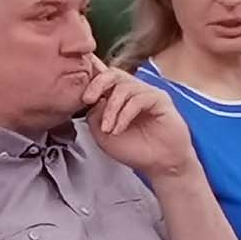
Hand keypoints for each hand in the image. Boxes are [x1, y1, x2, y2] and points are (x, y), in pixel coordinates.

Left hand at [80, 56, 195, 176]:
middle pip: (113, 73)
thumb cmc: (135, 150)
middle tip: (87, 100)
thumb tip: (91, 100)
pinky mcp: (160, 99)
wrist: (159, 166)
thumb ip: (94, 115)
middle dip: (97, 84)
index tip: (80, 92)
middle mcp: (134, 90)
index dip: (90, 77)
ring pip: (124, 87)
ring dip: (111, 109)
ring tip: (108, 128)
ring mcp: (147, 93)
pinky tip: (119, 129)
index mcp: (119, 96)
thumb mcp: (102, 135)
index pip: (104, 76)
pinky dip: (124, 114)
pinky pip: (138, 99)